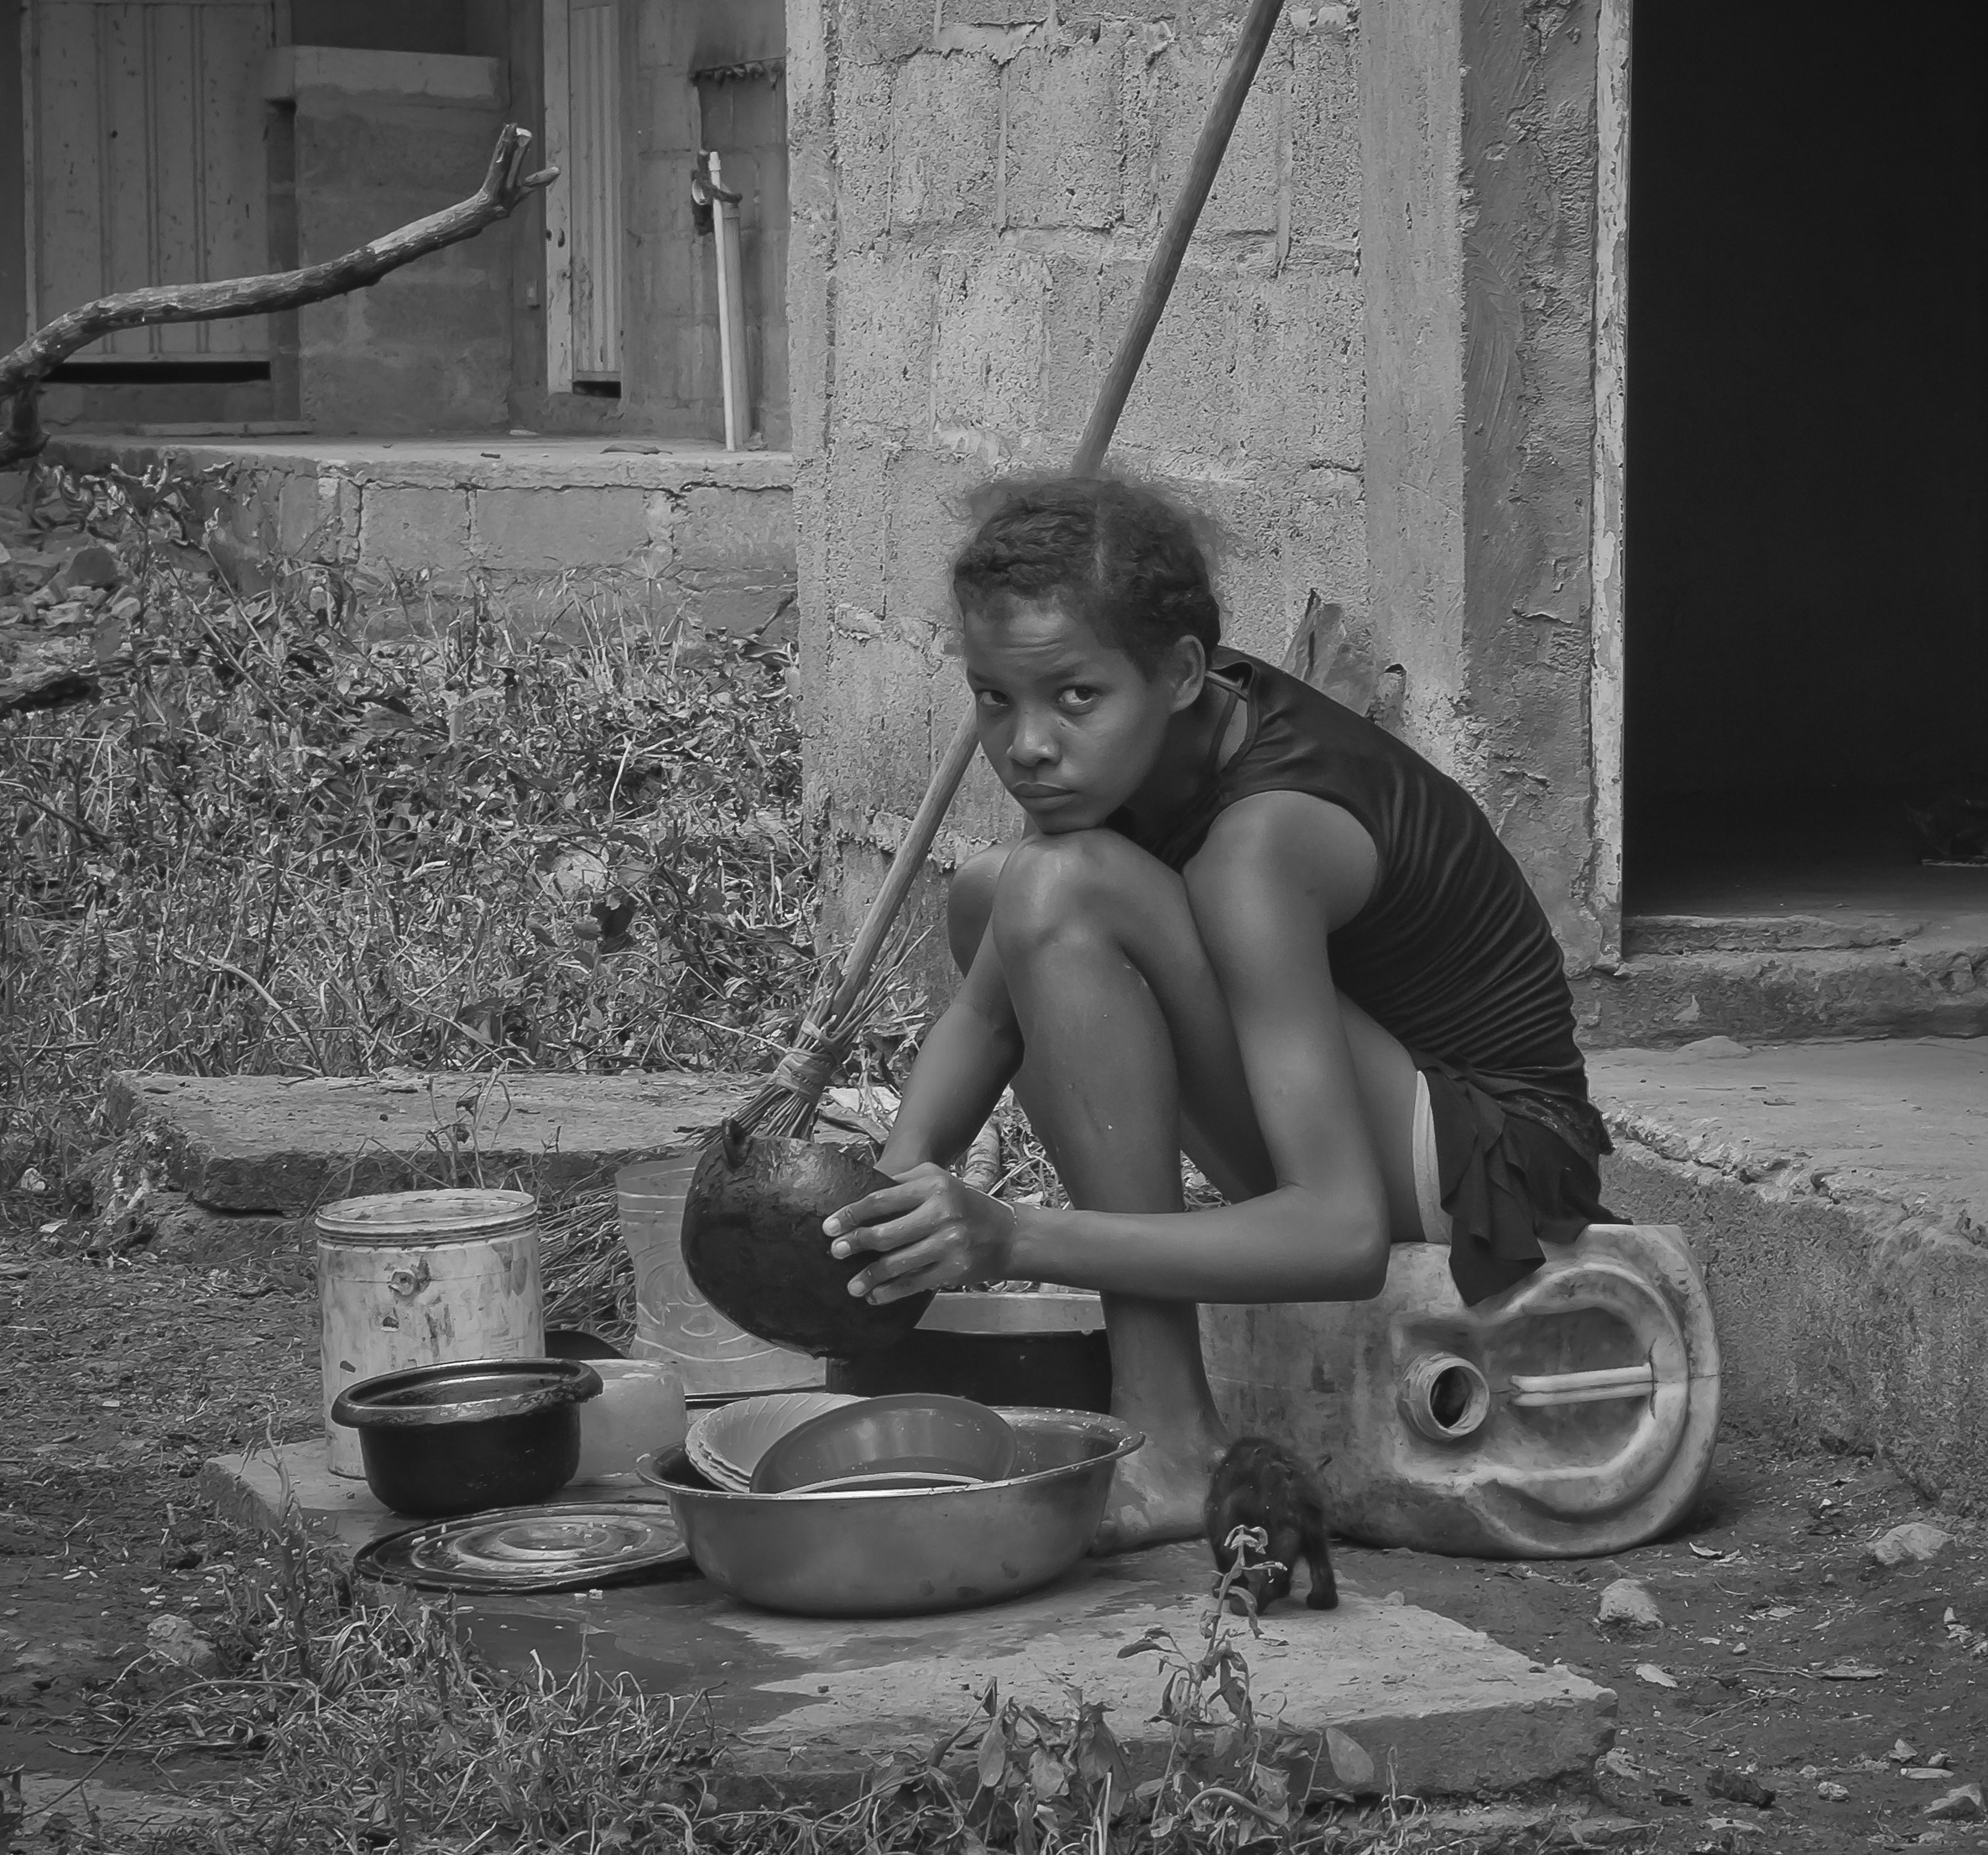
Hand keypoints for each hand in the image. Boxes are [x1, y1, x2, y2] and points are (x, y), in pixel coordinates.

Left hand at [823, 1163, 1017, 1302]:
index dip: (852, 1214)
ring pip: (898, 1263)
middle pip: (886, 1233)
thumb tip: (859, 1200)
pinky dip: (891, 1292)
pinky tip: (875, 1296)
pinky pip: (914, 1283)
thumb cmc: (965, 1205)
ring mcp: (949, 1243)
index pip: (882, 1199)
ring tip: (851, 1285)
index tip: (830, 1225)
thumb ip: (903, 1184)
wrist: (1008, 1234)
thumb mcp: (939, 1181)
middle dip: (856, 1244)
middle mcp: (942, 1212)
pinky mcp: (954, 1269)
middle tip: (836, 1252)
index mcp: (933, 1185)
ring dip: (870, 1276)